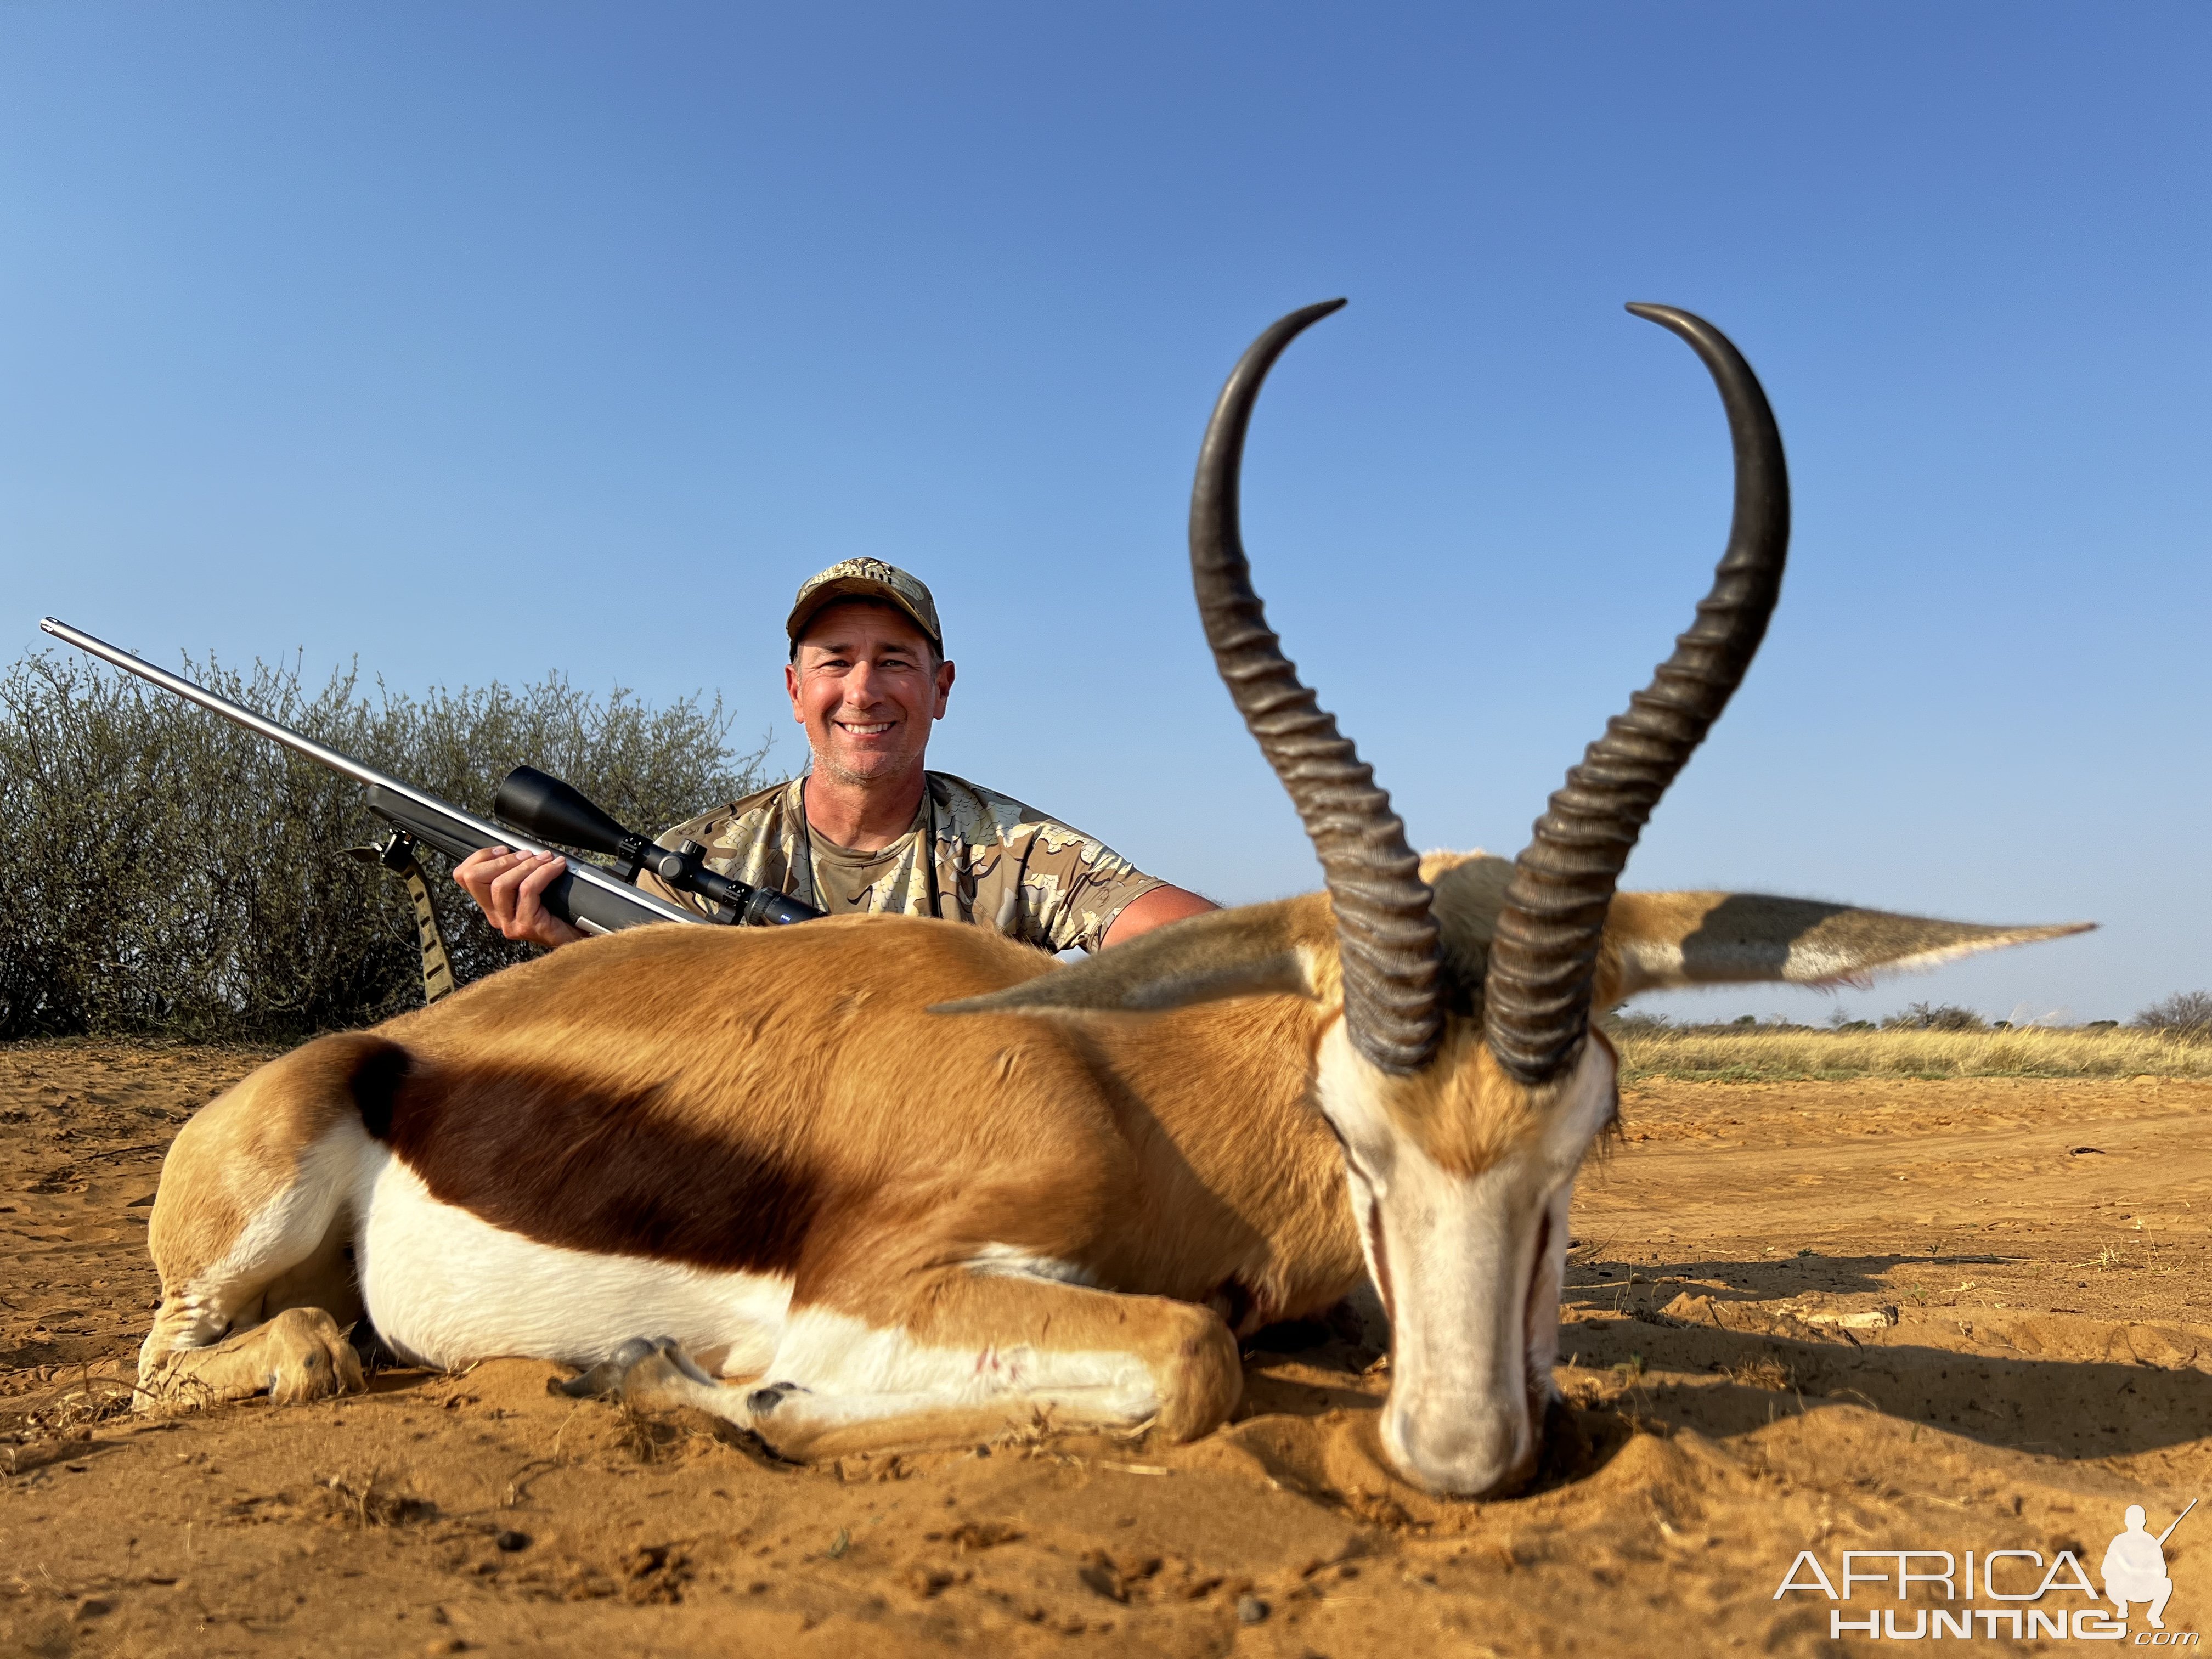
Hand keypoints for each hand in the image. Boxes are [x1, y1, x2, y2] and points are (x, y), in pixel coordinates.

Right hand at [453, 846, 586, 948]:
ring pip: (501, 885)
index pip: (464, 876)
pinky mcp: (526, 925)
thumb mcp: (531, 887)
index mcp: (492, 904)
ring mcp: (509, 923)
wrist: (580, 933)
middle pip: (475, 879)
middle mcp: (496, 915)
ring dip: (526, 865)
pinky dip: (543, 872)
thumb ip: (517, 872)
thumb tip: (520, 847)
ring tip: (546, 859)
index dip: (480, 857)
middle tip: (527, 854)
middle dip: (502, 860)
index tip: (504, 849)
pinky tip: (556, 867)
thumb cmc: (560, 910)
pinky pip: (527, 890)